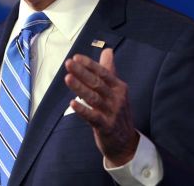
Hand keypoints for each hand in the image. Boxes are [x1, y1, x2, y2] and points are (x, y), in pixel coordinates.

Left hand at [64, 48, 138, 165]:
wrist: (126, 142)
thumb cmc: (117, 112)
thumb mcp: (116, 90)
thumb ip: (109, 70)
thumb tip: (107, 50)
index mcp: (119, 87)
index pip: (103, 72)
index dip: (90, 64)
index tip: (76, 57)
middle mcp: (117, 98)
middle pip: (97, 83)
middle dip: (82, 72)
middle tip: (68, 64)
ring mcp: (112, 112)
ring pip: (94, 98)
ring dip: (80, 88)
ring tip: (68, 78)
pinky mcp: (106, 126)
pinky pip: (93, 117)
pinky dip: (83, 110)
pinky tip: (72, 104)